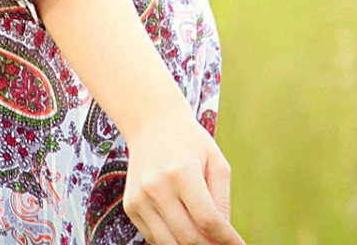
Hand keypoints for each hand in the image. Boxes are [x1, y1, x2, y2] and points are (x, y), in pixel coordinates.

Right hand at [123, 108, 243, 244]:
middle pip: (188, 237)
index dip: (226, 239)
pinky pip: (154, 237)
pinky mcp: (130, 207)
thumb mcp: (216, 162)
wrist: (151, 124)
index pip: (207, 219)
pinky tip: (185, 230)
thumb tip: (223, 236)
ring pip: (169, 244)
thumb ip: (221, 200)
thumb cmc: (190, 143)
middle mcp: (156, 187)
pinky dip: (173, 241)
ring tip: (206, 241)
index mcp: (182, 172)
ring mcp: (140, 199)